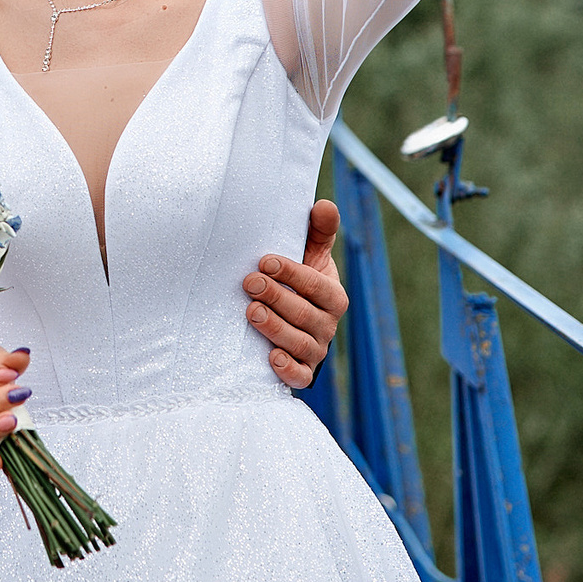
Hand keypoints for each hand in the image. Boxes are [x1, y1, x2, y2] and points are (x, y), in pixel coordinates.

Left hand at [244, 200, 346, 388]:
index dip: (292, 273)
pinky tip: (270, 357)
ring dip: (275, 328)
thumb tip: (324, 205)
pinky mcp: (302, 371)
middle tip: (249, 282)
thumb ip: (318, 231)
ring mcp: (315, 350)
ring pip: (299, 343)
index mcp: (333, 295)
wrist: (287, 319)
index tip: (264, 261)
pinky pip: (300, 376)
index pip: (316, 285)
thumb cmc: (296, 281)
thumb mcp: (309, 254)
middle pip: (305, 314)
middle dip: (276, 297)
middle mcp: (327, 325)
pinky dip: (287, 369)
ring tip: (250, 311)